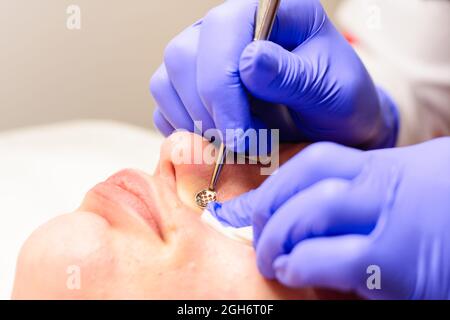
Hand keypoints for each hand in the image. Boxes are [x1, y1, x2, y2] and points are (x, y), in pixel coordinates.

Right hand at [150, 0, 398, 149]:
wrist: (332, 128)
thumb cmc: (339, 105)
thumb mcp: (331, 92)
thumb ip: (293, 76)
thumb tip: (248, 60)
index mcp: (271, 10)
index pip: (221, 30)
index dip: (223, 85)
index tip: (241, 134)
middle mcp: (231, 26)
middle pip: (183, 54)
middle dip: (208, 109)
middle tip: (239, 143)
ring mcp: (208, 54)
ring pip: (167, 79)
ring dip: (195, 121)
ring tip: (234, 142)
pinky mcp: (194, 85)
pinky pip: (165, 104)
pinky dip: (184, 128)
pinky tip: (217, 140)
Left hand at [209, 138, 449, 298]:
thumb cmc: (447, 205)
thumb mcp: (409, 182)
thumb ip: (363, 188)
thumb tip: (307, 201)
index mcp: (384, 166)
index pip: (312, 163)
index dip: (271, 186)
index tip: (238, 207)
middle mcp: (386, 187)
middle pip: (304, 189)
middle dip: (265, 214)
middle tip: (253, 236)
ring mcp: (394, 224)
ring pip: (312, 216)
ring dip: (277, 240)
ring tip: (270, 259)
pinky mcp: (403, 268)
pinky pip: (334, 260)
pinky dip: (303, 265)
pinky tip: (294, 271)